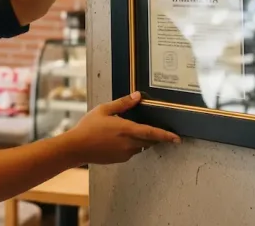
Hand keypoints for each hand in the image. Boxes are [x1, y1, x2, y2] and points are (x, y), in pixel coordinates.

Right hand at [62, 92, 179, 164]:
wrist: (76, 147)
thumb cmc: (88, 127)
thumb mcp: (104, 109)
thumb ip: (123, 103)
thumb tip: (138, 95)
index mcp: (126, 129)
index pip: (152, 133)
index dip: (166, 135)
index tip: (177, 138)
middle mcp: (129, 143)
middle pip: (150, 141)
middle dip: (156, 136)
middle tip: (159, 130)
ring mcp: (125, 153)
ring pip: (141, 146)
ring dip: (142, 140)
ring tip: (131, 130)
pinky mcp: (120, 159)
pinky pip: (132, 151)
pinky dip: (132, 145)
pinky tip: (119, 139)